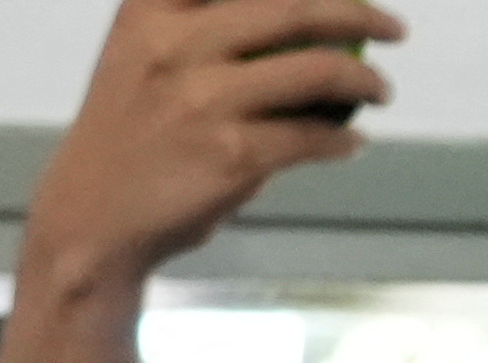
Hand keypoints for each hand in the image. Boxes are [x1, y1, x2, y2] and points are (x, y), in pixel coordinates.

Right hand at [22, 0, 405, 285]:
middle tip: (395, 27)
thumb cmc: (130, 136)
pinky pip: (313, 137)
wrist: (92, 216)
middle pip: (292, 7)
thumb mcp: (143, 57)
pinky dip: (344, 140)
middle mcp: (176, 44)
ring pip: (315, 71)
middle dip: (357, 11)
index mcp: (152, 10)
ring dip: (365, 79)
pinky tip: (351, 143)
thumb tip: (300, 20)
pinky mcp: (232, 154)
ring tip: (380, 90)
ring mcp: (203, 99)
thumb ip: (201, 31)